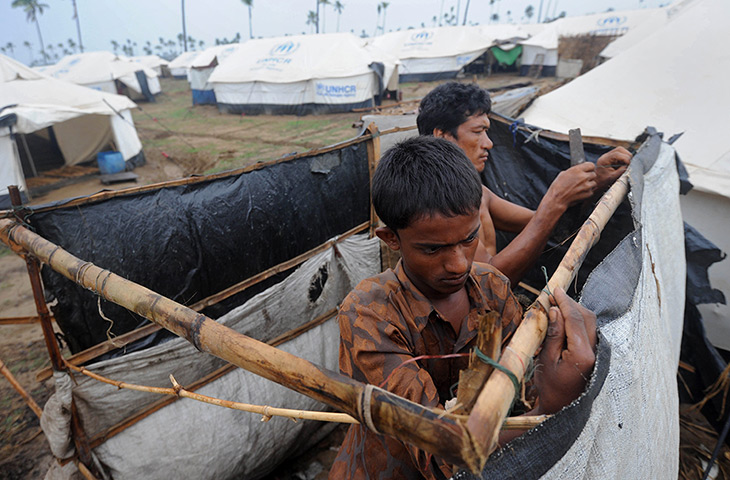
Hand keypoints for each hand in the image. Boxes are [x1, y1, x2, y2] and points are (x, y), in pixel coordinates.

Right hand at [534, 287, 596, 414]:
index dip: (564, 302)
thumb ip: (552, 333)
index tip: (554, 290)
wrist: (561, 407)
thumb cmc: (550, 386)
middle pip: (586, 317)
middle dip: (570, 304)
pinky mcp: (594, 353)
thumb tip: (555, 310)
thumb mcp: (545, 359)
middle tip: (553, 296)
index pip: (575, 319)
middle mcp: (594, 352)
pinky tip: (564, 318)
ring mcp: (597, 353)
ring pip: (590, 322)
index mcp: (581, 354)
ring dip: (574, 311)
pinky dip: (577, 320)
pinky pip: (588, 329)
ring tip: (556, 306)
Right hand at [545, 162, 596, 209]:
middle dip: (589, 176)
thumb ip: (573, 171)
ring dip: (589, 184)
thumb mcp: (563, 174)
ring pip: (594, 183)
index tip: (587, 170)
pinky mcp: (588, 193)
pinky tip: (581, 192)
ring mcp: (586, 186)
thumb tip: (578, 170)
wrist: (557, 199)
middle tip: (583, 180)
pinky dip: (588, 192)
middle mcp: (583, 177)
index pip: (591, 165)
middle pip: (593, 174)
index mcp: (577, 170)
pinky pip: (591, 191)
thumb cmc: (558, 187)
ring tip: (582, 186)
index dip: (589, 168)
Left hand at [595, 147, 630, 190]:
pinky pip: (620, 154)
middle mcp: (606, 156)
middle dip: (627, 155)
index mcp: (604, 160)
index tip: (629, 164)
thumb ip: (621, 170)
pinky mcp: (612, 158)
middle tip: (629, 163)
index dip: (625, 158)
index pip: (616, 154)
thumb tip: (629, 165)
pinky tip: (625, 164)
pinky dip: (624, 158)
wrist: (597, 182)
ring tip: (627, 164)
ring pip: (621, 151)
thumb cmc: (603, 181)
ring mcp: (609, 156)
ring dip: (626, 156)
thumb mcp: (613, 177)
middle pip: (619, 149)